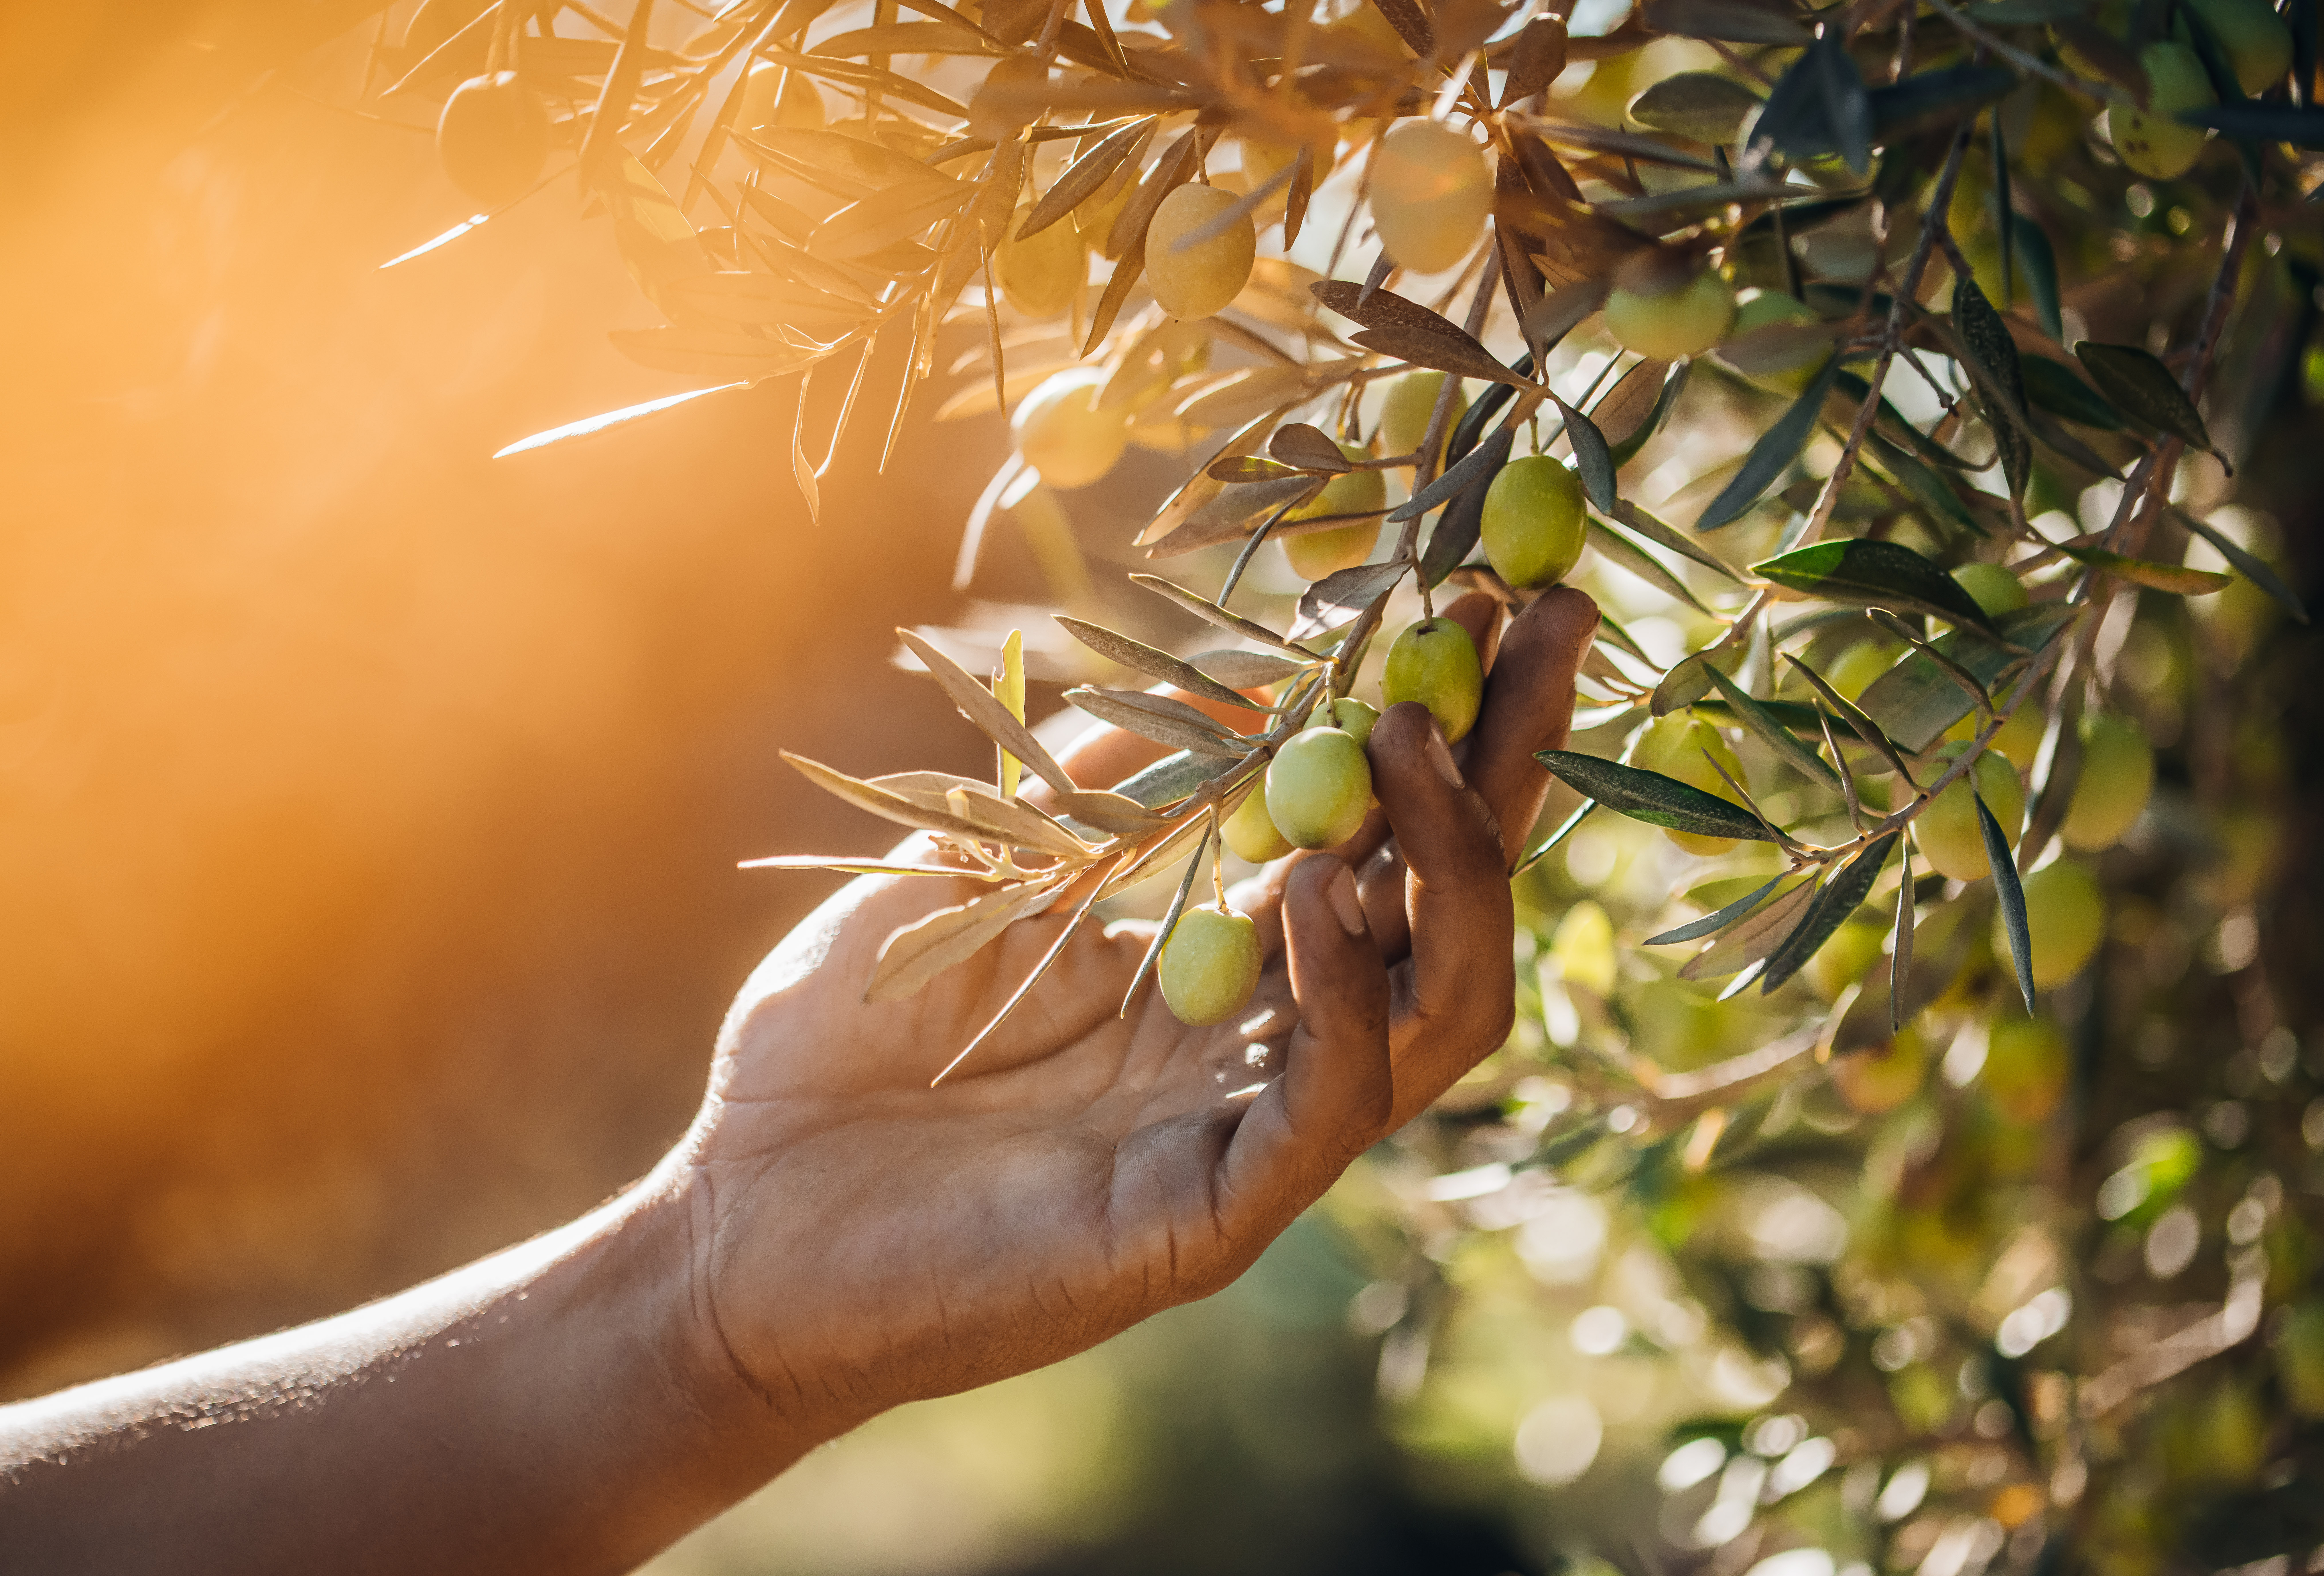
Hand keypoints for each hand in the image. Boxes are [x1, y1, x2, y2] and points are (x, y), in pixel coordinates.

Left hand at [676, 588, 1597, 1428]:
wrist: (737, 1221)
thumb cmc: (835, 1051)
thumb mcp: (965, 875)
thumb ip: (1097, 795)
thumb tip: (1230, 689)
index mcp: (1225, 969)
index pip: (1386, 838)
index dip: (1452, 722)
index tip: (1490, 590)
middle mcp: (1267, 1046)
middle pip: (1451, 909)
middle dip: (1508, 764)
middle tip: (1543, 619)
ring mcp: (1251, 1135)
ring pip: (1438, 1012)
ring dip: (1447, 867)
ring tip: (1408, 740)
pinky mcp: (1212, 1215)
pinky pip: (1327, 1103)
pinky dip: (1340, 994)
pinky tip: (1317, 890)